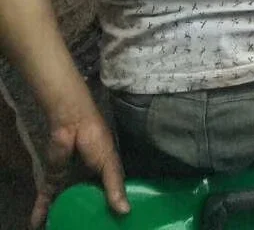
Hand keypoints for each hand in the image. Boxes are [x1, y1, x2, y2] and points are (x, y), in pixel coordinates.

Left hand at [30, 109, 128, 227]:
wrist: (71, 123)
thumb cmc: (96, 138)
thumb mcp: (110, 162)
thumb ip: (115, 186)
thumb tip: (125, 211)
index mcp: (103, 174)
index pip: (107, 196)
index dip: (109, 210)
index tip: (112, 224)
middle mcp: (85, 180)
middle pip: (86, 203)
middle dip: (86, 217)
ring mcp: (68, 181)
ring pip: (66, 204)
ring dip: (64, 217)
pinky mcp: (52, 181)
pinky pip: (46, 200)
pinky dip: (41, 212)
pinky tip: (36, 225)